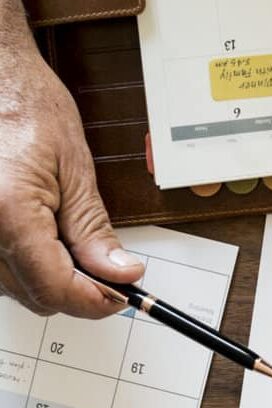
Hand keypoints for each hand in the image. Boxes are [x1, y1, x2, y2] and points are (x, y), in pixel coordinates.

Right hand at [0, 0, 145, 316]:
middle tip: (106, 264)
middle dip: (77, 288)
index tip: (123, 293)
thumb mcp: (74, 167)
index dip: (96, 300)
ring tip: (68, 236)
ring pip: (17, 290)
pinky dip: (28, 265)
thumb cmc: (25, 108)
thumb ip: (94, 230)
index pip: (56, 288)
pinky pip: (1, 271)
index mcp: (9, 210)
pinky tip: (44, 237)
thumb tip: (121, 274)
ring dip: (51, 278)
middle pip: (36, 296)